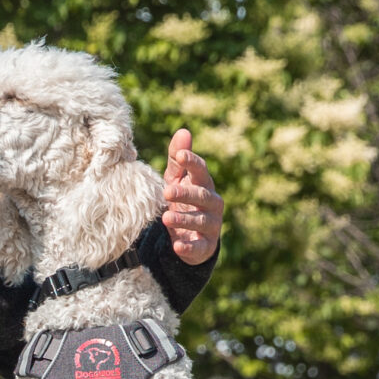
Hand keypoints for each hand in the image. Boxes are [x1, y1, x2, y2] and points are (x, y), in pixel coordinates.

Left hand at [162, 130, 223, 265]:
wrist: (191, 236)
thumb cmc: (184, 201)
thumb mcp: (177, 180)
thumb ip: (178, 159)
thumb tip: (183, 131)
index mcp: (204, 185)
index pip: (201, 171)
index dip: (192, 163)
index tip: (180, 155)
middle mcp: (212, 204)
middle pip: (201, 196)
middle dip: (185, 193)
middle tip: (166, 191)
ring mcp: (210, 225)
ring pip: (200, 221)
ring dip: (184, 219)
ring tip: (166, 218)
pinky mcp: (205, 246)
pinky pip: (198, 247)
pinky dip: (188, 247)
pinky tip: (177, 245)